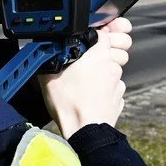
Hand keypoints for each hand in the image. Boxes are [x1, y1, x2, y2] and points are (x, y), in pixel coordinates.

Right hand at [39, 18, 132, 137]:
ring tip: (86, 86)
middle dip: (103, 56)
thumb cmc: (69, 103)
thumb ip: (52, 57)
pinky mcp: (119, 99)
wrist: (84, 131)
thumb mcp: (50, 75)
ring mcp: (118, 83)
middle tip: (87, 65)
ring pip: (114, 72)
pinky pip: (114, 89)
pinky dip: (106, 91)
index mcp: (98, 54)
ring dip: (103, 75)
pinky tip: (92, 97)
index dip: (97, 37)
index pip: (104, 34)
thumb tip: (46, 50)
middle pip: (113, 52)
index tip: (89, 43)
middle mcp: (112, 66)